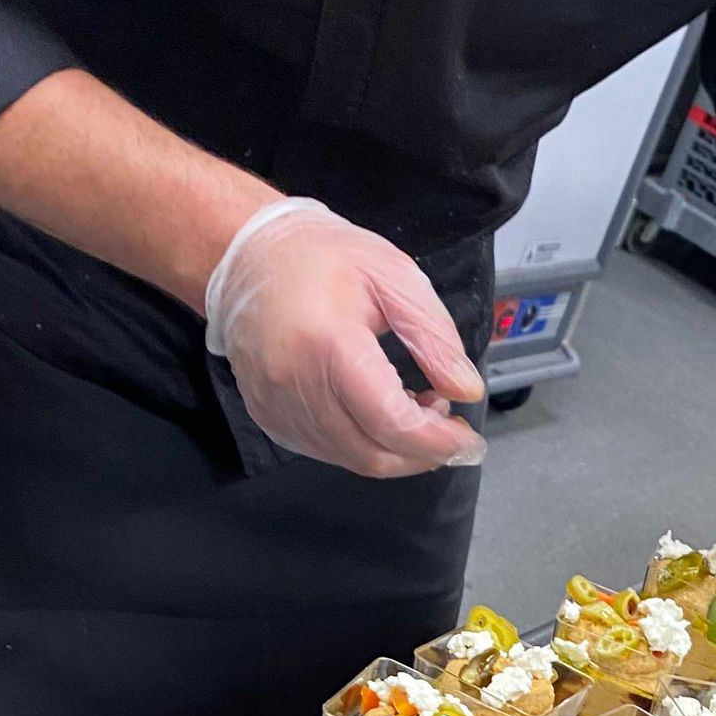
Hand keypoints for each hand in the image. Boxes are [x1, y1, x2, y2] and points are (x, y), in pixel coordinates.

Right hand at [204, 198, 488, 476]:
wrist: (246, 257)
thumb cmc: (322, 258)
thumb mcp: (395, 277)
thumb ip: (435, 338)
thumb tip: (466, 390)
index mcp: (329, 345)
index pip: (391, 423)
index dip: (437, 441)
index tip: (469, 439)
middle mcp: (295, 385)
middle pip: (373, 453)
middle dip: (422, 453)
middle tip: (447, 425)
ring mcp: (276, 406)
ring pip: (351, 459)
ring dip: (394, 449)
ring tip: (413, 407)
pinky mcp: (267, 417)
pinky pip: (326, 451)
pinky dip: (363, 444)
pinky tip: (377, 411)